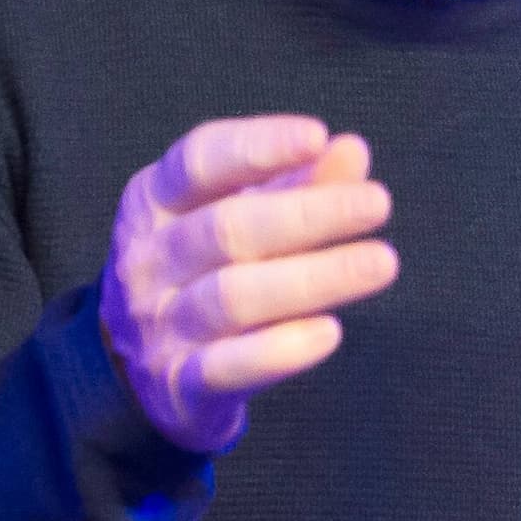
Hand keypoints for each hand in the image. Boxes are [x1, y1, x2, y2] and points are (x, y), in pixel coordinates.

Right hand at [102, 116, 398, 453]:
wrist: (139, 372)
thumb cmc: (203, 272)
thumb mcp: (236, 216)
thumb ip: (295, 183)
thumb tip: (351, 150)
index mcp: (154, 203)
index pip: (198, 162)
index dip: (257, 146)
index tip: (316, 135)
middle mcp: (149, 260)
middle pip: (227, 229)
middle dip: (308, 213)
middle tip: (378, 202)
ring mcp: (159, 325)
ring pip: (233, 297)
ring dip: (314, 278)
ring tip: (381, 261)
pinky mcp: (179, 385)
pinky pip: (228, 368)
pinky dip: (280, 350)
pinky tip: (329, 331)